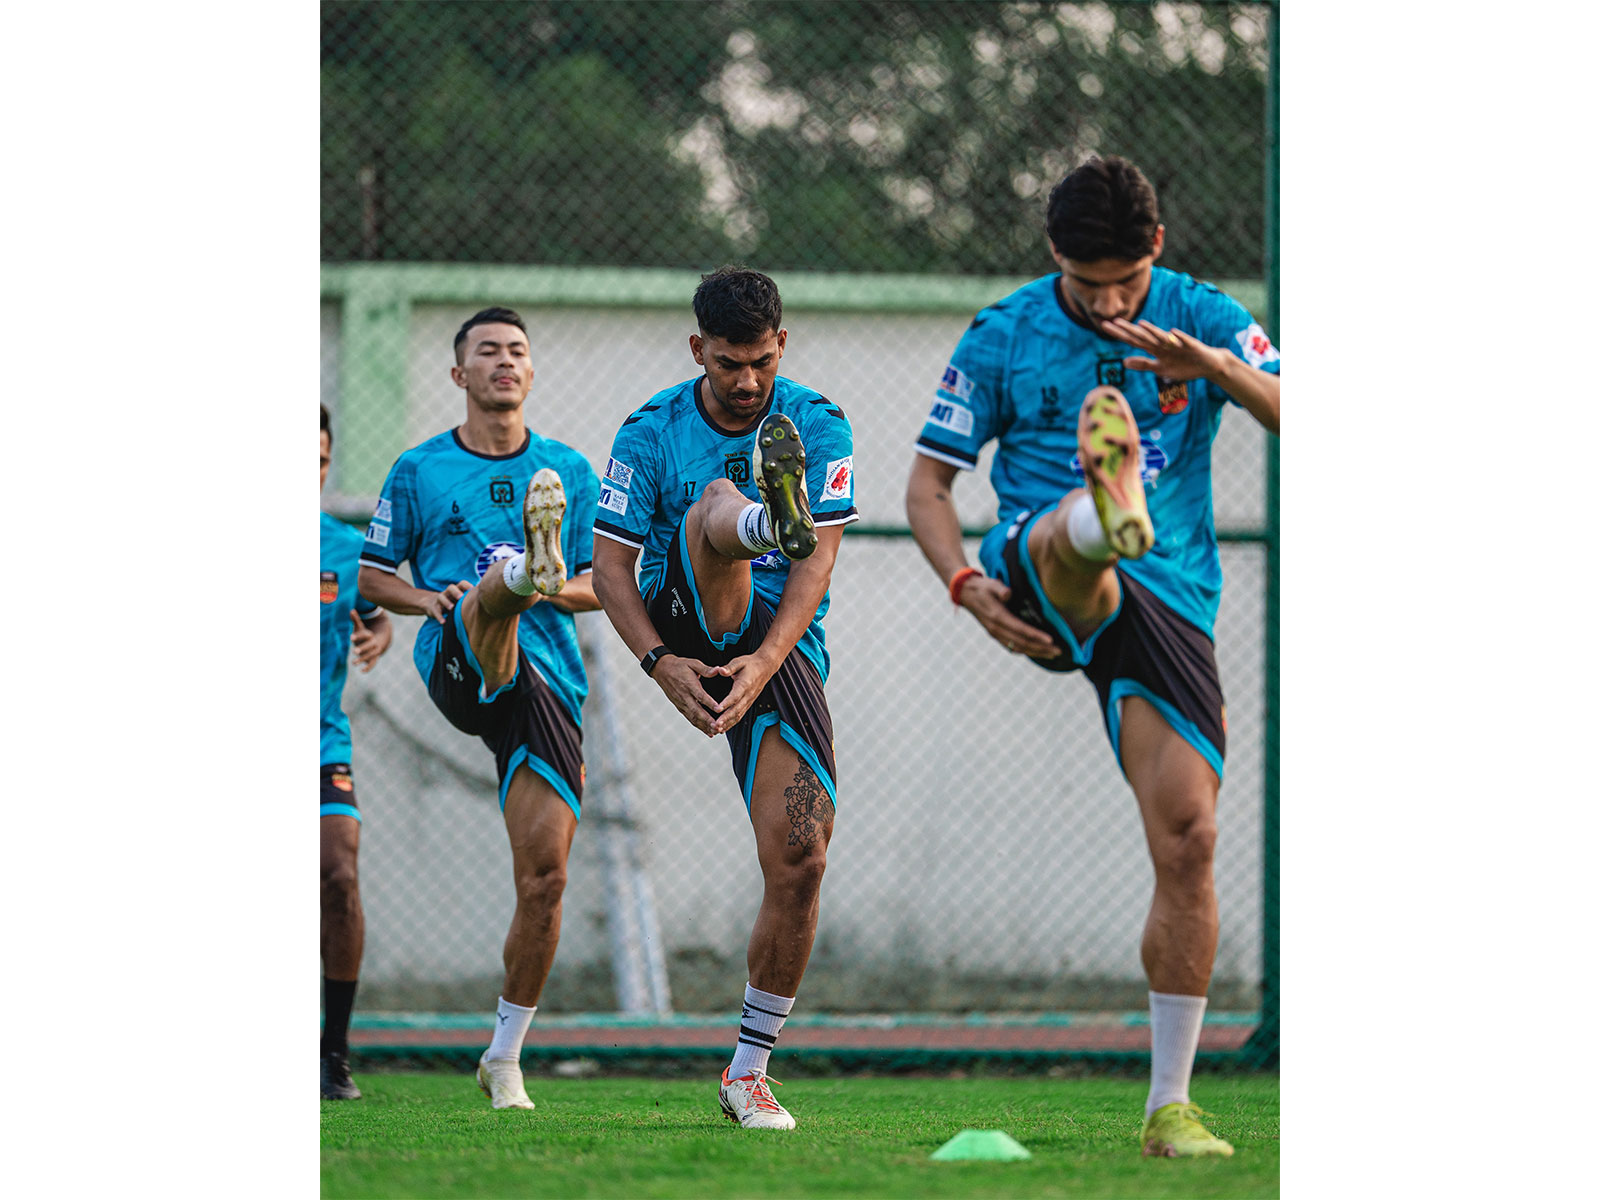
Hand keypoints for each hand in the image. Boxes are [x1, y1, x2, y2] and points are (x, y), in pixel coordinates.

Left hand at [349, 610, 391, 671]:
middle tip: (354, 651)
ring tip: (353, 663)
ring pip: (370, 656)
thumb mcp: (361, 627)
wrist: (379, 642)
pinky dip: (368, 667)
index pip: (365, 635)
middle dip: (362, 648)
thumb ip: (356, 620)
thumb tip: (351, 610)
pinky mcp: (374, 658)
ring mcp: (375, 651)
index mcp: (370, 636)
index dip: (358, 636)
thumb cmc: (366, 634)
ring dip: (362, 659)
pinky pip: (373, 663)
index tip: (351, 638)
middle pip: (369, 646)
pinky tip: (362, 671)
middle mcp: (374, 644)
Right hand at [422, 580, 473, 623]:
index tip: (474, 590)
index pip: (461, 584)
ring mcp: (440, 599)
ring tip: (451, 608)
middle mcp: (447, 593)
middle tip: (461, 597)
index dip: (467, 586)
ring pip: (441, 597)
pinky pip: (435, 611)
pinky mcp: (433, 608)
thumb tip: (490, 601)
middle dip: (456, 592)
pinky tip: (443, 622)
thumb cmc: (452, 602)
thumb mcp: (460, 599)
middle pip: (450, 587)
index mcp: (456, 590)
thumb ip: (470, 599)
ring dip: (446, 602)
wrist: (432, 604)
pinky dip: (439, 616)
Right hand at [651, 653, 724, 736]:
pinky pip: (690, 718)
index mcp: (689, 684)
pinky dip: (699, 726)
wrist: (661, 670)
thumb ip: (705, 669)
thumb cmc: (679, 665)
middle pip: (697, 711)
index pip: (700, 695)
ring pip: (693, 717)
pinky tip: (708, 732)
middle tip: (718, 727)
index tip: (719, 709)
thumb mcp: (692, 663)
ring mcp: (681, 703)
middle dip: (707, 720)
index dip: (710, 703)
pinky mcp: (679, 707)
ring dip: (704, 726)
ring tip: (715, 732)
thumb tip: (718, 670)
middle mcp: (684, 696)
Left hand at [708, 650, 780, 734]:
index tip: (717, 709)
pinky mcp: (748, 704)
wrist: (765, 667)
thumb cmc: (750, 664)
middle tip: (715, 725)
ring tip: (716, 730)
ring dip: (727, 724)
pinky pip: (740, 715)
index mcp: (745, 684)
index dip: (726, 703)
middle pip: (736, 710)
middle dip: (725, 719)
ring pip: (738, 715)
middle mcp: (748, 695)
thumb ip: (729, 667)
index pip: (735, 696)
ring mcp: (749, 701)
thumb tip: (720, 671)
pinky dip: (731, 723)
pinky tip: (723, 728)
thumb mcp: (739, 661)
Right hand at [959, 576, 1060, 659]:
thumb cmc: (982, 587)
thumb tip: (1008, 594)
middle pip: (1022, 643)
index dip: (1036, 636)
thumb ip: (1000, 588)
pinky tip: (1036, 652)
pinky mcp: (995, 635)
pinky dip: (1026, 651)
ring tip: (1052, 654)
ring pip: (1018, 648)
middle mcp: (996, 629)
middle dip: (1041, 648)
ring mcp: (995, 634)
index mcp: (997, 617)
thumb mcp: (990, 583)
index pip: (1020, 630)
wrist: (965, 593)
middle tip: (1058, 651)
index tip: (1051, 640)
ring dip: (1036, 652)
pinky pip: (1012, 647)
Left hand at [1100, 318, 1220, 381]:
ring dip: (1152, 331)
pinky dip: (1179, 337)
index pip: (1133, 340)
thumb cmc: (1183, 366)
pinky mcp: (1192, 346)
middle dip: (1128, 329)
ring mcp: (1177, 344)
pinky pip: (1185, 342)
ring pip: (1163, 338)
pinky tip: (1172, 333)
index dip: (1119, 334)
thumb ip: (1143, 364)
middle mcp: (1163, 343)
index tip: (1104, 326)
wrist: (1207, 365)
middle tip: (1112, 321)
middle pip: (1143, 336)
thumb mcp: (1160, 368)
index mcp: (1155, 348)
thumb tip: (1124, 362)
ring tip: (1140, 325)